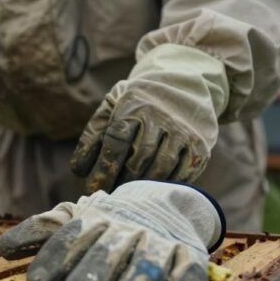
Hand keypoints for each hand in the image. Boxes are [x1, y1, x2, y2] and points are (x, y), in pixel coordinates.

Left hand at [0, 181, 224, 280]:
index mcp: (93, 221)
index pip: (70, 239)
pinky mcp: (189, 252)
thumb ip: (42, 232)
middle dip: (93, 273)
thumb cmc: (106, 224)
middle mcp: (125, 229)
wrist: (163, 203)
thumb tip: (4, 248)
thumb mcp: (73, 221)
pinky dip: (186, 279)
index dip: (55, 259)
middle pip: (108, 251)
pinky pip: (190, 265)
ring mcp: (158, 241)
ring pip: (149, 261)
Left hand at [71, 44, 228, 192]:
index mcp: (134, 106)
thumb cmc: (137, 102)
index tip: (92, 187)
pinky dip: (164, 186)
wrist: (184, 86)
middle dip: (120, 181)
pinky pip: (182, 174)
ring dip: (142, 186)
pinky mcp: (200, 147)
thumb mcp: (112, 105)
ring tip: (128, 194)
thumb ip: (94, 132)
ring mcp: (183, 132)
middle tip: (109, 194)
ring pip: (160, 168)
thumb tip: (79, 169)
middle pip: (138, 159)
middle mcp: (160, 118)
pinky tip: (151, 191)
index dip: (102, 168)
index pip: (115, 142)